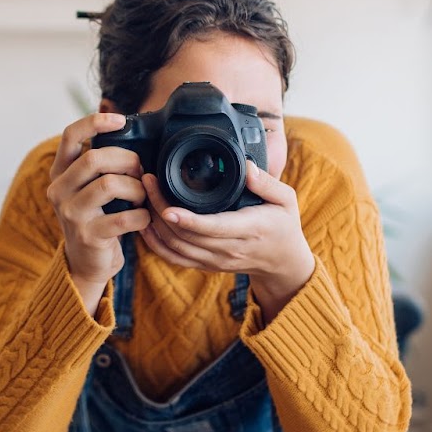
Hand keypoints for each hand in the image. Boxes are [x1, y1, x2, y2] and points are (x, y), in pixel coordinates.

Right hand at [46, 112, 151, 311]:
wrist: (87, 263)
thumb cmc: (97, 218)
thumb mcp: (89, 188)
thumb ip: (100, 165)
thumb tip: (131, 135)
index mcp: (60, 173)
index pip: (70, 136)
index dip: (95, 122)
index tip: (120, 120)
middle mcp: (59, 191)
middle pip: (95, 158)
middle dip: (127, 160)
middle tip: (141, 172)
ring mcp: (71, 214)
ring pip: (109, 185)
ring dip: (136, 188)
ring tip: (141, 197)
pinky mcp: (88, 236)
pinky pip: (124, 218)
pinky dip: (142, 216)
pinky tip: (143, 219)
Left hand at [138, 161, 315, 321]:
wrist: (283, 263)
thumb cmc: (284, 226)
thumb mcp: (287, 200)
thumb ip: (267, 183)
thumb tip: (247, 167)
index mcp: (249, 229)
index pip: (213, 227)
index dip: (188, 220)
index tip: (167, 207)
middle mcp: (229, 249)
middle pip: (186, 235)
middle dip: (161, 210)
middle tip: (148, 182)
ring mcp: (215, 260)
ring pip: (176, 247)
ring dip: (155, 224)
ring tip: (144, 196)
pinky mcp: (206, 265)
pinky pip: (175, 258)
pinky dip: (156, 244)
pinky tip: (146, 226)